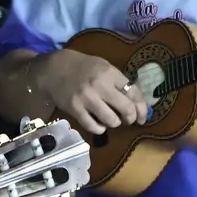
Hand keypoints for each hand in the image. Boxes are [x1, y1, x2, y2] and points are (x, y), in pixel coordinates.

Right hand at [30, 49, 147, 134]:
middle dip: (131, 118)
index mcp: (110, 73)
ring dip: (115, 123)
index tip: (143, 115)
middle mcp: (100, 85)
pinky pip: (93, 126)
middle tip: (129, 120)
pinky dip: (100, 128)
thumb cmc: (83, 67)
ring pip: (111, 120)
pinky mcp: (75, 109)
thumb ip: (119, 82)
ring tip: (112, 120)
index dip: (142, 107)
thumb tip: (136, 103)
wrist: (54, 69)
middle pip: (126, 109)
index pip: (134, 92)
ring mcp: (87, 98)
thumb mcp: (103, 67)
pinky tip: (100, 125)